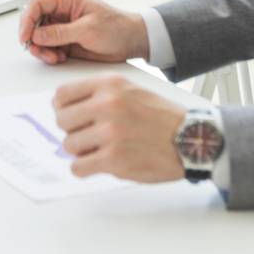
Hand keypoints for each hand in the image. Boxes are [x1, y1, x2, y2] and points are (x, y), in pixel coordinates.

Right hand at [18, 0, 147, 65]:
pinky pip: (48, 48)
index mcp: (67, 1)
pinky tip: (59, 58)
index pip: (37, 4)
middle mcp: (62, 13)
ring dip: (42, 49)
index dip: (27, 20)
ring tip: (54, 57)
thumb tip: (38, 35)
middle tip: (39, 50)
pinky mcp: (66, 42)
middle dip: (33, 37)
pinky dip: (49, 55)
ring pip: (39, 37)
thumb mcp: (88, 29)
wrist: (132, 42)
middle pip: (34, 22)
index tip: (26, 36)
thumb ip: (61, 32)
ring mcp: (63, 28)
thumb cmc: (117, 28)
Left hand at [54, 75, 186, 181]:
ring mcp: (110, 133)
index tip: (72, 117)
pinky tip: (100, 164)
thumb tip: (64, 107)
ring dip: (81, 151)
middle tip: (89, 136)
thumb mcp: (131, 90)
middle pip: (62, 120)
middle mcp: (107, 105)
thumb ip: (99, 94)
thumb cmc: (161, 117)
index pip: (62, 95)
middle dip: (73, 130)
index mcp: (109, 85)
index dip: (64, 109)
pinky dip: (85, 168)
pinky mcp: (114, 159)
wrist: (191, 139)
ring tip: (100, 150)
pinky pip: (78, 167)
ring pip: (69, 145)